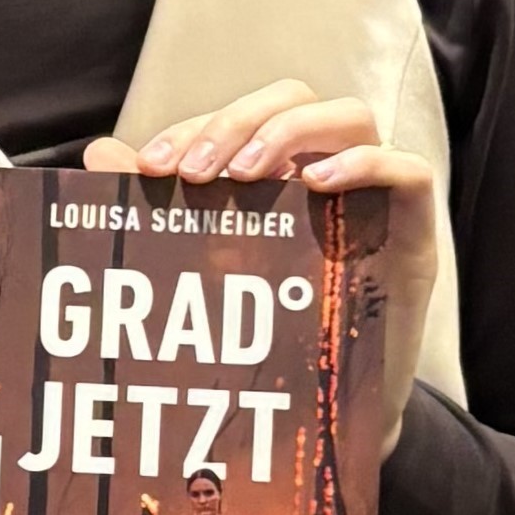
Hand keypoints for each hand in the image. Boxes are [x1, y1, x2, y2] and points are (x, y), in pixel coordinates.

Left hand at [88, 81, 438, 460]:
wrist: (326, 417)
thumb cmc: (263, 335)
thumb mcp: (203, 272)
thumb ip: (155, 213)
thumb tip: (98, 153)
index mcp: (281, 169)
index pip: (242, 117)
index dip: (194, 128)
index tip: (149, 166)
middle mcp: (331, 170)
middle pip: (296, 98)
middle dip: (239, 121)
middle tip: (196, 171)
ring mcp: (378, 198)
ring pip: (352, 116)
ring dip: (291, 132)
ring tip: (245, 175)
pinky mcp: (417, 231)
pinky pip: (410, 170)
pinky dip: (367, 164)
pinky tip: (319, 186)